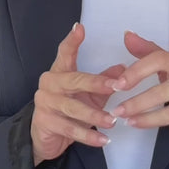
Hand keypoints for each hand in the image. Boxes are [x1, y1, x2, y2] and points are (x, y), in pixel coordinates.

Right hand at [31, 23, 122, 164]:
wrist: (46, 138)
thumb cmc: (69, 111)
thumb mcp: (89, 95)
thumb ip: (103, 81)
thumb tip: (123, 68)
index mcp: (59, 72)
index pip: (64, 53)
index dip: (72, 41)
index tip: (80, 28)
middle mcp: (49, 84)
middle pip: (74, 80)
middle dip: (96, 83)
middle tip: (116, 87)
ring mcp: (44, 103)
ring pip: (73, 108)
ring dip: (95, 115)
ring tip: (112, 120)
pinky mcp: (45, 122)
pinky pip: (70, 129)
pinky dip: (88, 135)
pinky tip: (103, 140)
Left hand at [113, 6, 168, 140]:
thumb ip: (149, 51)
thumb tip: (127, 35)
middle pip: (161, 64)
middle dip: (135, 75)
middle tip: (116, 86)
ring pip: (160, 95)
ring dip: (136, 104)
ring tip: (118, 111)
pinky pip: (166, 115)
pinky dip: (147, 120)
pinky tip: (133, 122)